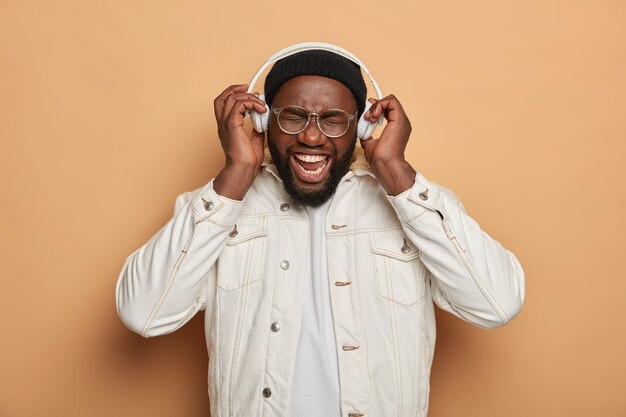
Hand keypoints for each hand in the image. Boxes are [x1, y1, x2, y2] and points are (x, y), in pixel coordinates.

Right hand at [213, 84, 266, 199]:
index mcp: (226, 126)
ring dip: (248, 97)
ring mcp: (225, 123)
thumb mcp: (255, 141)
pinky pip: (240, 104)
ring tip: (260, 104)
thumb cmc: (247, 160)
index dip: (234, 93)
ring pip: (232, 98)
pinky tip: (261, 110)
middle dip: (237, 89)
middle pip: (223, 97)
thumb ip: (256, 130)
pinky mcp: (232, 124)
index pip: (223, 103)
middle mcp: (223, 123)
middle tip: (252, 91)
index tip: (248, 92)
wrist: (244, 169)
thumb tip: (262, 123)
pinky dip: (252, 103)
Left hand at [360, 95, 416, 195]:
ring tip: (370, 118)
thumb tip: (361, 131)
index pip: (388, 109)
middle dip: (374, 106)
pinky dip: (379, 104)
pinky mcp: (400, 119)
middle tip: (367, 117)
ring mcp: (402, 120)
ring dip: (376, 106)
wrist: (384, 163)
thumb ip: (367, 135)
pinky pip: (391, 101)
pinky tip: (373, 116)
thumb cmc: (380, 158)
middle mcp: (401, 123)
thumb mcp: (370, 143)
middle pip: (389, 103)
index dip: (377, 107)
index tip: (367, 114)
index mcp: (396, 128)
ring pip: (390, 100)